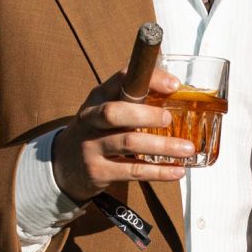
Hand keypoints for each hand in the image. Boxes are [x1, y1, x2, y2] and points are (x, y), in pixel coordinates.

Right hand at [52, 63, 192, 199]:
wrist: (64, 165)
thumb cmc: (96, 131)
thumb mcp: (106, 109)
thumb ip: (134, 100)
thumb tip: (177, 89)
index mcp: (98, 97)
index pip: (121, 80)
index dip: (148, 80)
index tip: (174, 85)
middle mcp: (91, 119)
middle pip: (116, 113)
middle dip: (147, 115)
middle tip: (170, 120)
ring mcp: (92, 147)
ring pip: (128, 143)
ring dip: (162, 146)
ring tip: (186, 148)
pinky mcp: (98, 172)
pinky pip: (132, 171)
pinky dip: (158, 172)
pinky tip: (177, 171)